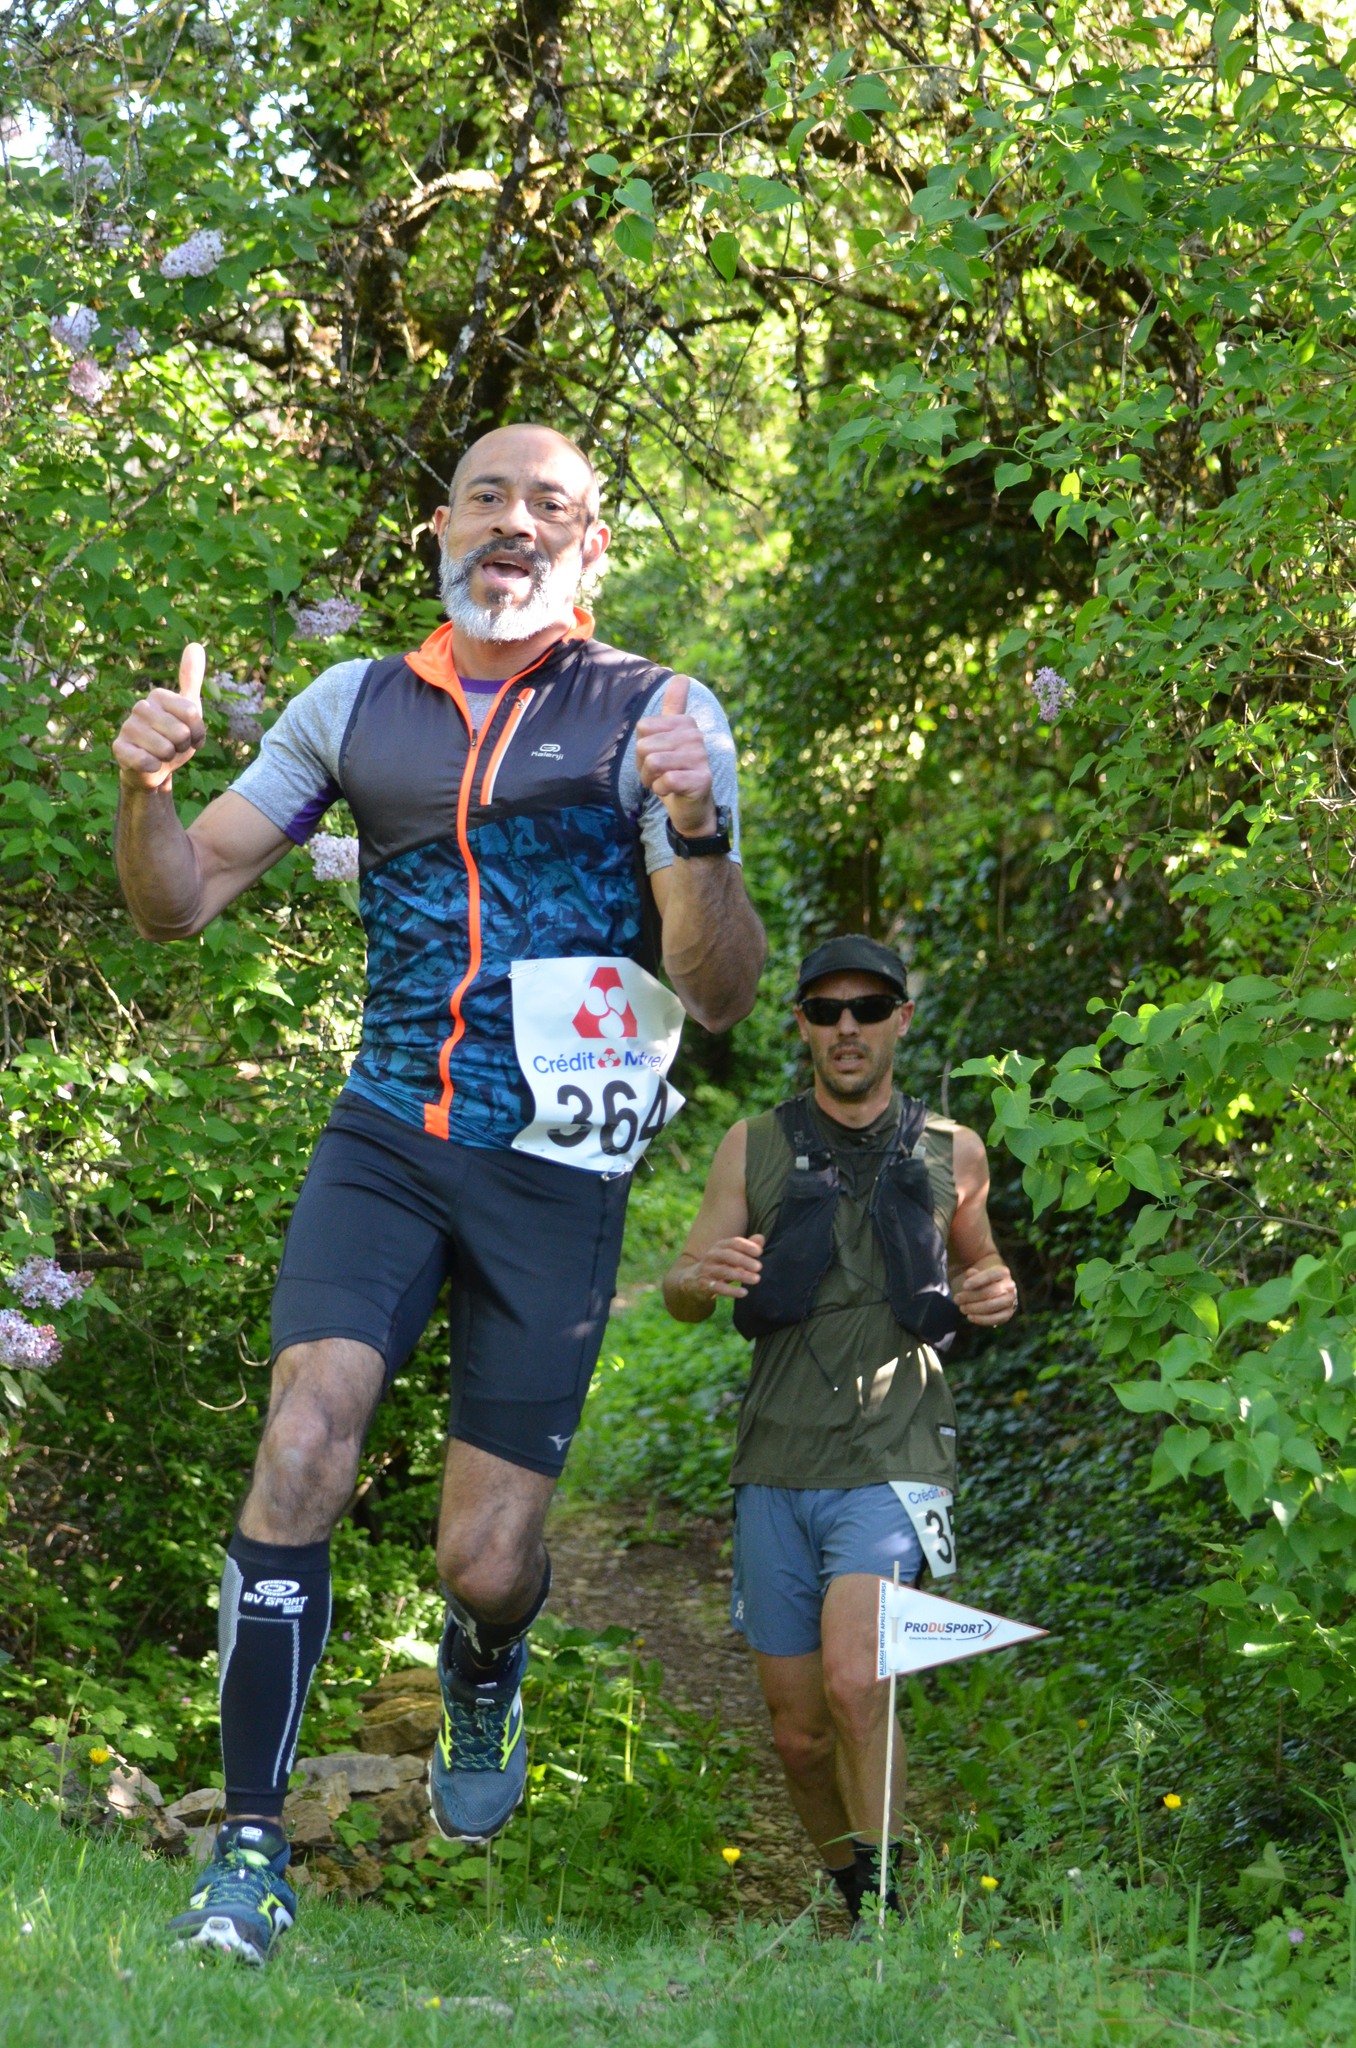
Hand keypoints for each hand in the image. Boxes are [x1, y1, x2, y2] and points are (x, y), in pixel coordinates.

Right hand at [113, 643, 206, 789]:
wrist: (155, 768)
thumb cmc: (173, 738)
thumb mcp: (189, 709)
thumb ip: (191, 679)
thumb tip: (195, 645)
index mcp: (158, 696)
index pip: (193, 714)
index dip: (198, 733)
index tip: (191, 736)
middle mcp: (140, 707)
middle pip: (181, 733)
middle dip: (183, 747)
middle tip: (174, 747)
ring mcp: (127, 727)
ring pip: (165, 749)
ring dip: (169, 758)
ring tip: (162, 755)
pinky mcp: (119, 749)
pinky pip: (146, 761)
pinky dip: (154, 767)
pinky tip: (150, 764)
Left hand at [635, 675, 716, 838]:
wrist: (692, 807)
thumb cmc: (676, 771)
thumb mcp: (670, 738)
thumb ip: (674, 707)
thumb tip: (681, 676)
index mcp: (685, 722)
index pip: (643, 728)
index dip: (642, 747)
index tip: (656, 757)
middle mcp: (695, 736)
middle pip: (644, 746)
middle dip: (644, 767)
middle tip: (660, 774)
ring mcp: (700, 757)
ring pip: (653, 763)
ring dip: (651, 779)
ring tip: (664, 782)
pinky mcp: (701, 779)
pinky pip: (664, 781)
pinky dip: (662, 791)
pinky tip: (673, 792)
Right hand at [689, 1233, 764, 1301]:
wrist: (692, 1281)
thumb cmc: (719, 1266)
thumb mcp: (732, 1256)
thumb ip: (747, 1248)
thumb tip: (761, 1238)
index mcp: (720, 1246)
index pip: (733, 1242)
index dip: (746, 1246)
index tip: (759, 1252)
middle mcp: (712, 1256)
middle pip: (728, 1255)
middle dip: (744, 1260)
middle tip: (759, 1267)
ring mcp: (706, 1270)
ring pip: (723, 1271)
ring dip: (741, 1275)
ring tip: (756, 1279)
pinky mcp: (703, 1285)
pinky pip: (718, 1287)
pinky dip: (731, 1290)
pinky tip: (744, 1293)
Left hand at [953, 1258, 1017, 1326]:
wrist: (989, 1289)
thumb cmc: (979, 1280)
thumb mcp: (975, 1274)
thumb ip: (972, 1273)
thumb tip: (970, 1273)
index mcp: (1003, 1272)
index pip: (991, 1275)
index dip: (977, 1281)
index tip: (964, 1286)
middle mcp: (1010, 1286)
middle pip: (991, 1292)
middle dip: (971, 1296)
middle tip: (956, 1299)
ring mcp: (1010, 1301)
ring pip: (992, 1306)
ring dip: (975, 1308)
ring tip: (962, 1308)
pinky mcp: (1007, 1314)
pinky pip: (996, 1319)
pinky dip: (982, 1319)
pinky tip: (970, 1317)